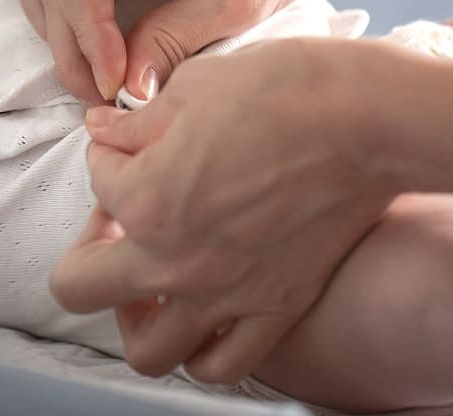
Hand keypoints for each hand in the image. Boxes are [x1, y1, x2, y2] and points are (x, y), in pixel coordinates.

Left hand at [49, 37, 402, 382]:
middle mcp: (175, 261)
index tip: (136, 136)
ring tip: (152, 279)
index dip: (109, 150)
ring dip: (134, 316)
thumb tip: (104, 131)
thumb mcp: (194, 87)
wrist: (373, 121)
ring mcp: (225, 296)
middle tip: (117, 218)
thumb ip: (137, 123)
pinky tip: (207, 310)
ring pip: (146, 352)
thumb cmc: (285, 90)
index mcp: (146, 200)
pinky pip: (222, 365)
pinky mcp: (276, 310)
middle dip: (86, 246)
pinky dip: (202, 348)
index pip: (96, 180)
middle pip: (79, 286)